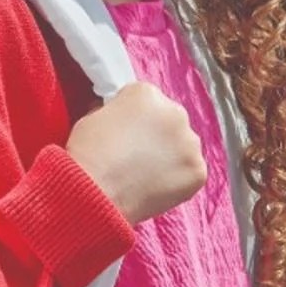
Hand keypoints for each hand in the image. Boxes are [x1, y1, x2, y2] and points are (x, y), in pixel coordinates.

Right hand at [64, 81, 206, 226]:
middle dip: (157, 136)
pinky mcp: (198, 170)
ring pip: (183, 146)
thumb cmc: (88, 155)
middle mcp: (175, 112)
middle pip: (169, 120)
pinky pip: (190, 172)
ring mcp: (190, 142)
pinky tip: (155, 188)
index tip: (126, 134)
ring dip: (170, 156)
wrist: (96, 192)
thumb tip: (118, 120)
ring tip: (145, 176)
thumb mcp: (90, 118)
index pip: (146, 100)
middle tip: (137, 157)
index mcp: (147, 94)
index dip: (133, 118)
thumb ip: (113, 113)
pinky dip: (177, 181)